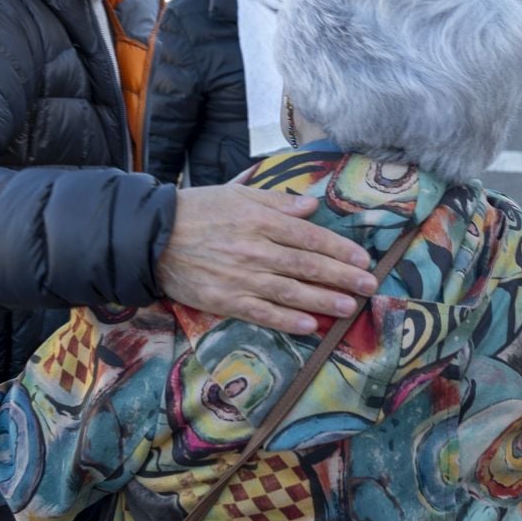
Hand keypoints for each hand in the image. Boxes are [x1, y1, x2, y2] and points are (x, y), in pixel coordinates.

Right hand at [160, 185, 377, 332]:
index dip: (339, 250)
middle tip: (369, 286)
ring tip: (348, 307)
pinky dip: (287, 321)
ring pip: (290, 291)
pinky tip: (309, 326)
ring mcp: (241, 277)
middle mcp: (255, 249)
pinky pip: (262, 313)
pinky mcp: (225, 300)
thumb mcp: (238, 193)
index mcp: (260, 219)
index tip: (362, 260)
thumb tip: (312, 206)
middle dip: (342, 277)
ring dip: (323, 301)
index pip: (310, 237)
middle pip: (307, 265)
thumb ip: (278, 201)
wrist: (153, 237)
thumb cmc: (198, 210)